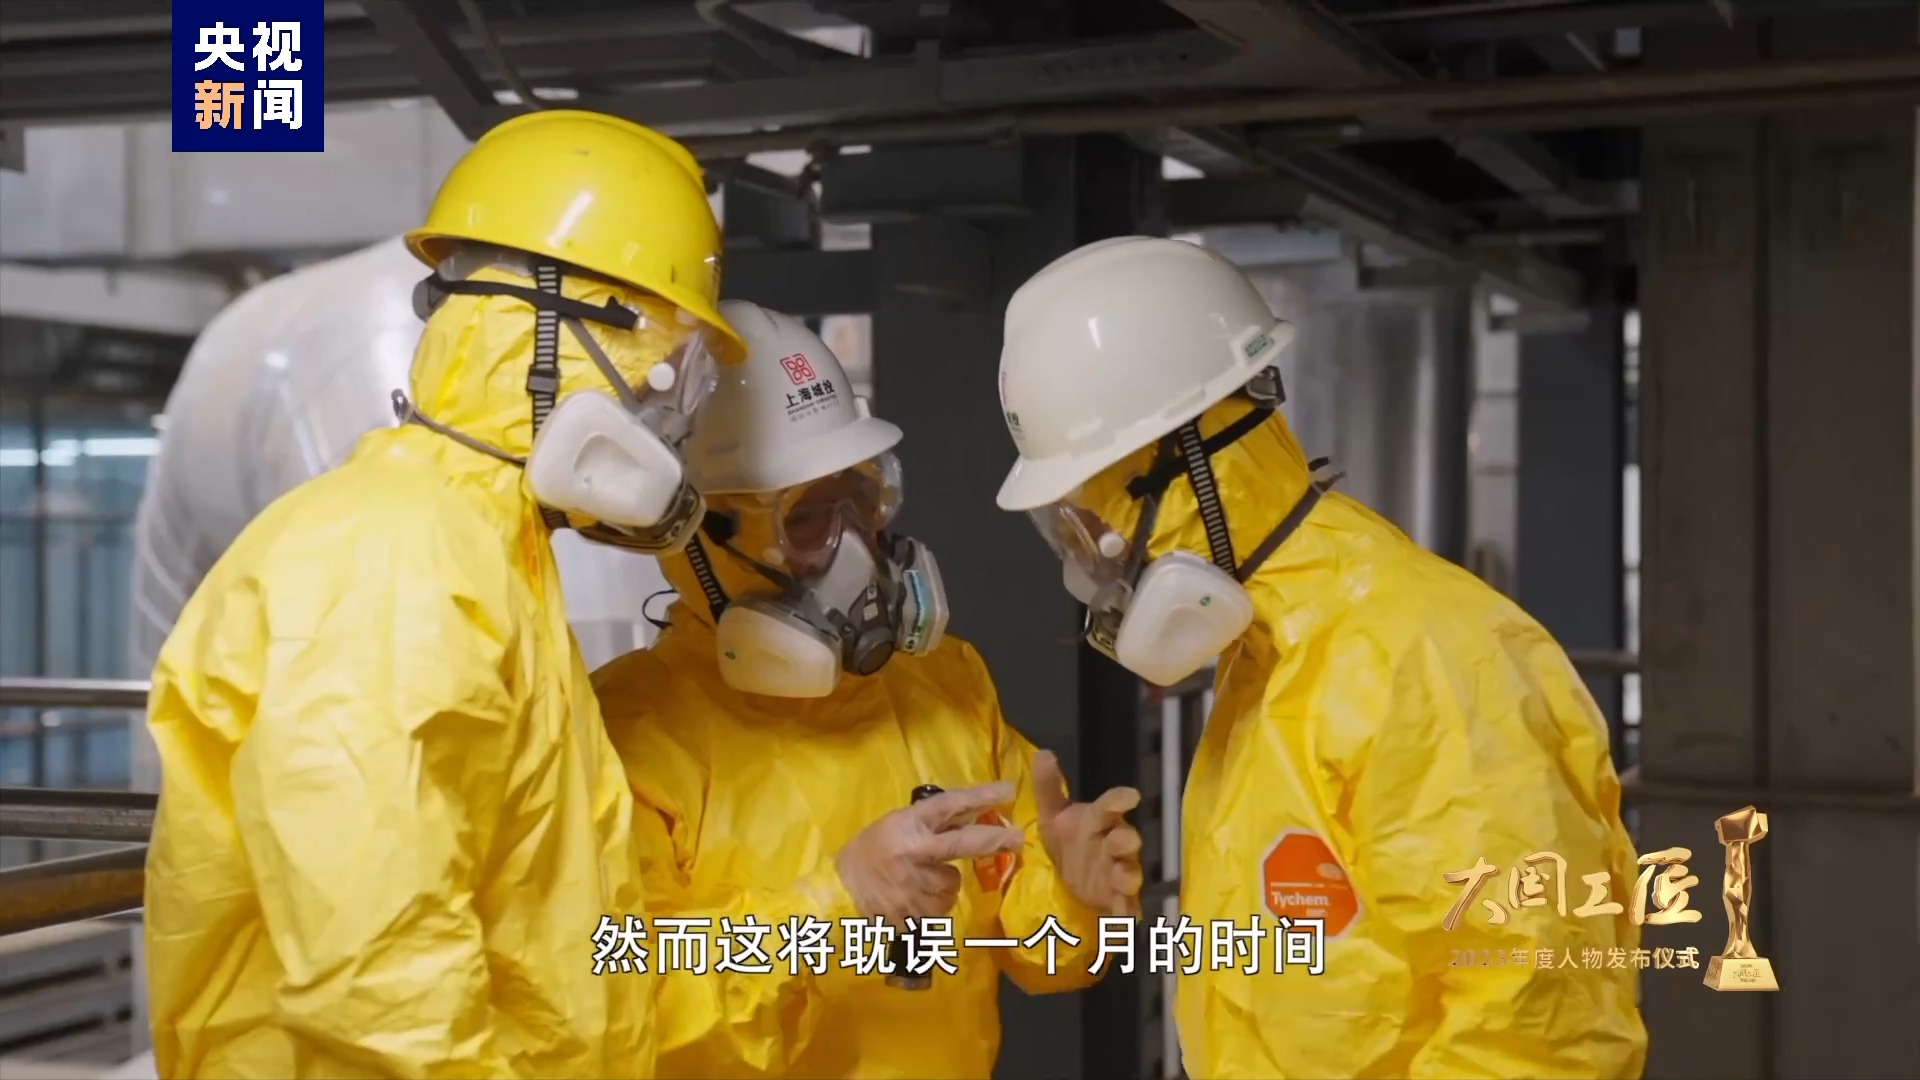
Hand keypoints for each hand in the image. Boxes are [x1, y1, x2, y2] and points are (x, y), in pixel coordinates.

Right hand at [836, 781, 1025, 925]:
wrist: (838, 890)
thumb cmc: (870, 852)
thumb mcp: (898, 825)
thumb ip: (934, 825)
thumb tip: (977, 816)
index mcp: (908, 825)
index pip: (949, 805)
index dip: (980, 798)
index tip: (1008, 791)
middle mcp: (913, 852)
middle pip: (962, 845)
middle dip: (995, 840)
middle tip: (1019, 838)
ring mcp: (912, 884)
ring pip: (951, 884)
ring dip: (943, 885)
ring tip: (916, 882)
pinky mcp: (911, 912)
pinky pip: (939, 908)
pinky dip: (931, 905)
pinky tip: (911, 899)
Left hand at [1033, 750, 1143, 916]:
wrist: (1070, 877)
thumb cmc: (1069, 840)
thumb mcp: (1053, 815)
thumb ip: (1049, 787)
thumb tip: (1044, 754)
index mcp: (1098, 821)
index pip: (1110, 806)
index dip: (1119, 801)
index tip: (1129, 796)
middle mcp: (1113, 844)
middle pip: (1125, 840)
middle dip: (1126, 841)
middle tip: (1125, 841)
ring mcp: (1117, 872)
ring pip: (1129, 872)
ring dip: (1128, 875)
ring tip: (1123, 878)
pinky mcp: (1115, 898)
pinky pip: (1125, 905)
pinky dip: (1125, 912)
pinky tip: (1124, 919)